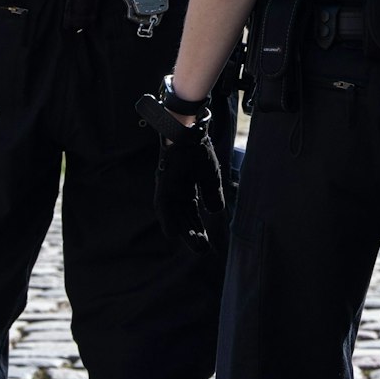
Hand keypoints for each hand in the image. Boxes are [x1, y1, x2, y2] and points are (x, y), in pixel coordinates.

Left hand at [134, 94, 226, 251]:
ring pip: (174, 215)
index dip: (199, 228)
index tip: (206, 244)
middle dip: (193, 233)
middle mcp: (176, 191)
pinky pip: (163, 205)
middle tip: (203, 249)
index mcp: (186, 190)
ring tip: (196, 244)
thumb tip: (216, 211)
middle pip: (183, 218)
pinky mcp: (163, 182)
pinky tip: (172, 232)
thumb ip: (212, 193)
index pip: (192, 214)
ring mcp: (168, 187)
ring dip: (184, 230)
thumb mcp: (210, 175)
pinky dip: (168, 220)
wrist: (190, 130)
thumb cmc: (198, 149)